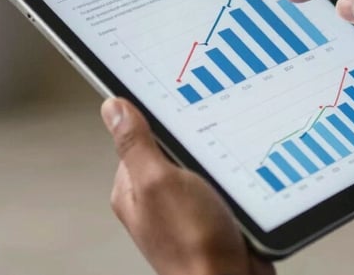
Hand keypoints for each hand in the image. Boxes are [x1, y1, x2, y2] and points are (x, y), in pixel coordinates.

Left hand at [101, 98, 274, 274]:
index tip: (178, 107)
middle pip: (175, 147)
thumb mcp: (159, 182)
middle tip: (207, 145)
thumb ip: (136, 144)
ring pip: (203, 162)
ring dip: (218, 159)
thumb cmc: (191, 246)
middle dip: (196, 140)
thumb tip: (114, 108)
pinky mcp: (214, 213)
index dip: (160, 118)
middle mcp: (156, 198)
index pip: (140, 134)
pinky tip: (239, 181)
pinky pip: (224, 180)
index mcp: (132, 189)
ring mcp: (186, 207)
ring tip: (225, 169)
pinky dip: (233, 176)